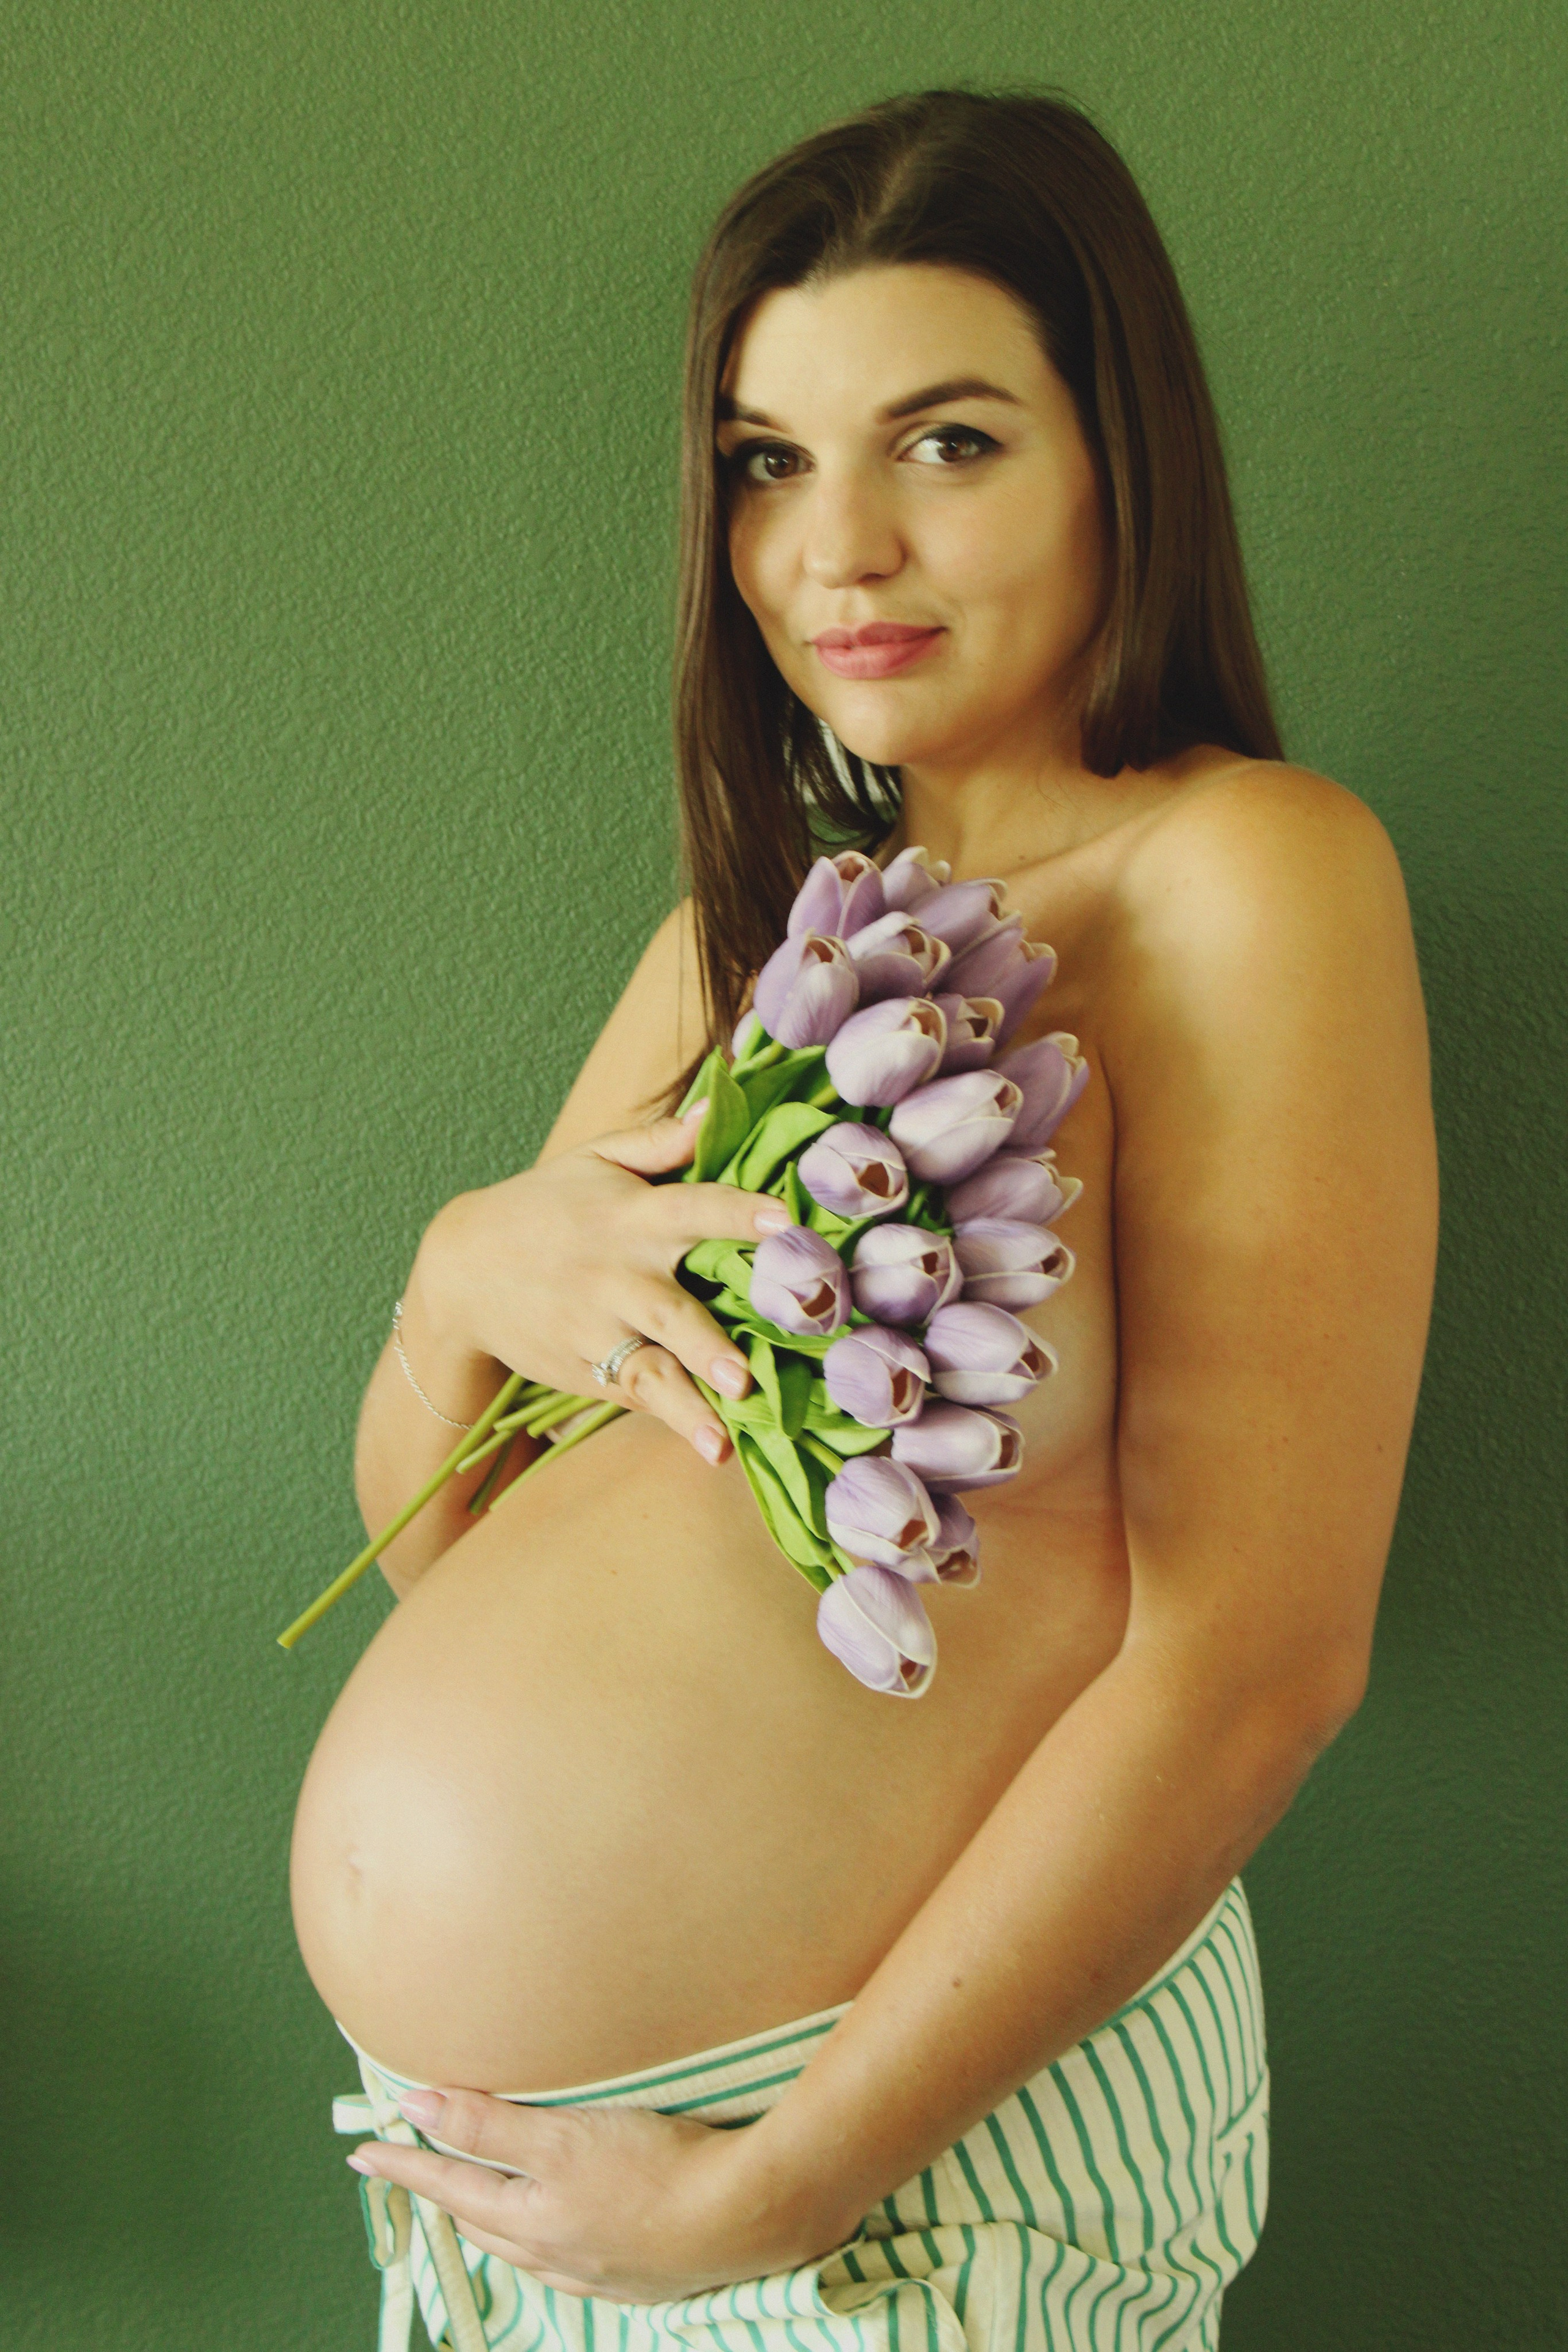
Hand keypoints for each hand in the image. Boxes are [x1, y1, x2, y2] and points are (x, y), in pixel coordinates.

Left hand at [348, 2086, 844, 2302]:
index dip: (406, 2163)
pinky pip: (563, 2261)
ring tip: (471, 2199)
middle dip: (442, 2191)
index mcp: (529, 2219)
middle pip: (478, 2220)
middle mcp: (553, 2253)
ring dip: (487, 2218)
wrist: (745, 2215)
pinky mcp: (635, 2273)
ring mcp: (595, 2269)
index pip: (449, 2185)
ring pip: (520, 2245)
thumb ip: (487, 2123)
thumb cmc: (655, 2169)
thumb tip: (415, 2106)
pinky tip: (552, 2234)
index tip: (364, 2150)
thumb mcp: (562, 2137)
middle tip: (412, 2166)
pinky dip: (538, 2241)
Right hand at [411, 1110, 792, 1465]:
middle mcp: (618, 1276)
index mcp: (631, 1216)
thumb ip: (660, 1141)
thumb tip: (719, 1106)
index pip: (693, 1208)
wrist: (462, 1267)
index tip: (783, 1221)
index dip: (738, 1213)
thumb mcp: (595, 1159)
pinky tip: (712, 1449)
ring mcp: (600, 1328)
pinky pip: (636, 1394)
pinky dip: (674, 1420)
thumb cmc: (545, 1204)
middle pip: (671, 1310)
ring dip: (689, 1400)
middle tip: (747, 1374)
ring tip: (725, 1433)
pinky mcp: (588, 1368)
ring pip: (652, 1368)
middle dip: (708, 1342)